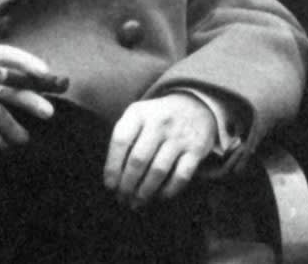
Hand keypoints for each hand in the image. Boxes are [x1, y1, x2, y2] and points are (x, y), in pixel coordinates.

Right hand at [0, 45, 57, 149]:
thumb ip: (2, 76)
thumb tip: (47, 84)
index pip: (3, 54)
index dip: (26, 62)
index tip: (46, 74)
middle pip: (2, 85)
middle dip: (28, 99)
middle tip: (49, 112)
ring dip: (13, 127)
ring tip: (24, 139)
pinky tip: (5, 146)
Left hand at [105, 92, 219, 206]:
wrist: (196, 104)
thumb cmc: (157, 118)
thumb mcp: (137, 116)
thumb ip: (124, 138)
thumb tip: (113, 177)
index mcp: (139, 113)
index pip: (121, 141)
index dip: (112, 166)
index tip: (110, 186)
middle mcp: (160, 122)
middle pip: (138, 160)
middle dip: (127, 185)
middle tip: (122, 199)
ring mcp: (180, 135)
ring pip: (158, 170)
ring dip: (145, 192)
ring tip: (137, 203)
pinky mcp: (197, 148)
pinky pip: (181, 176)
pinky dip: (169, 190)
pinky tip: (160, 197)